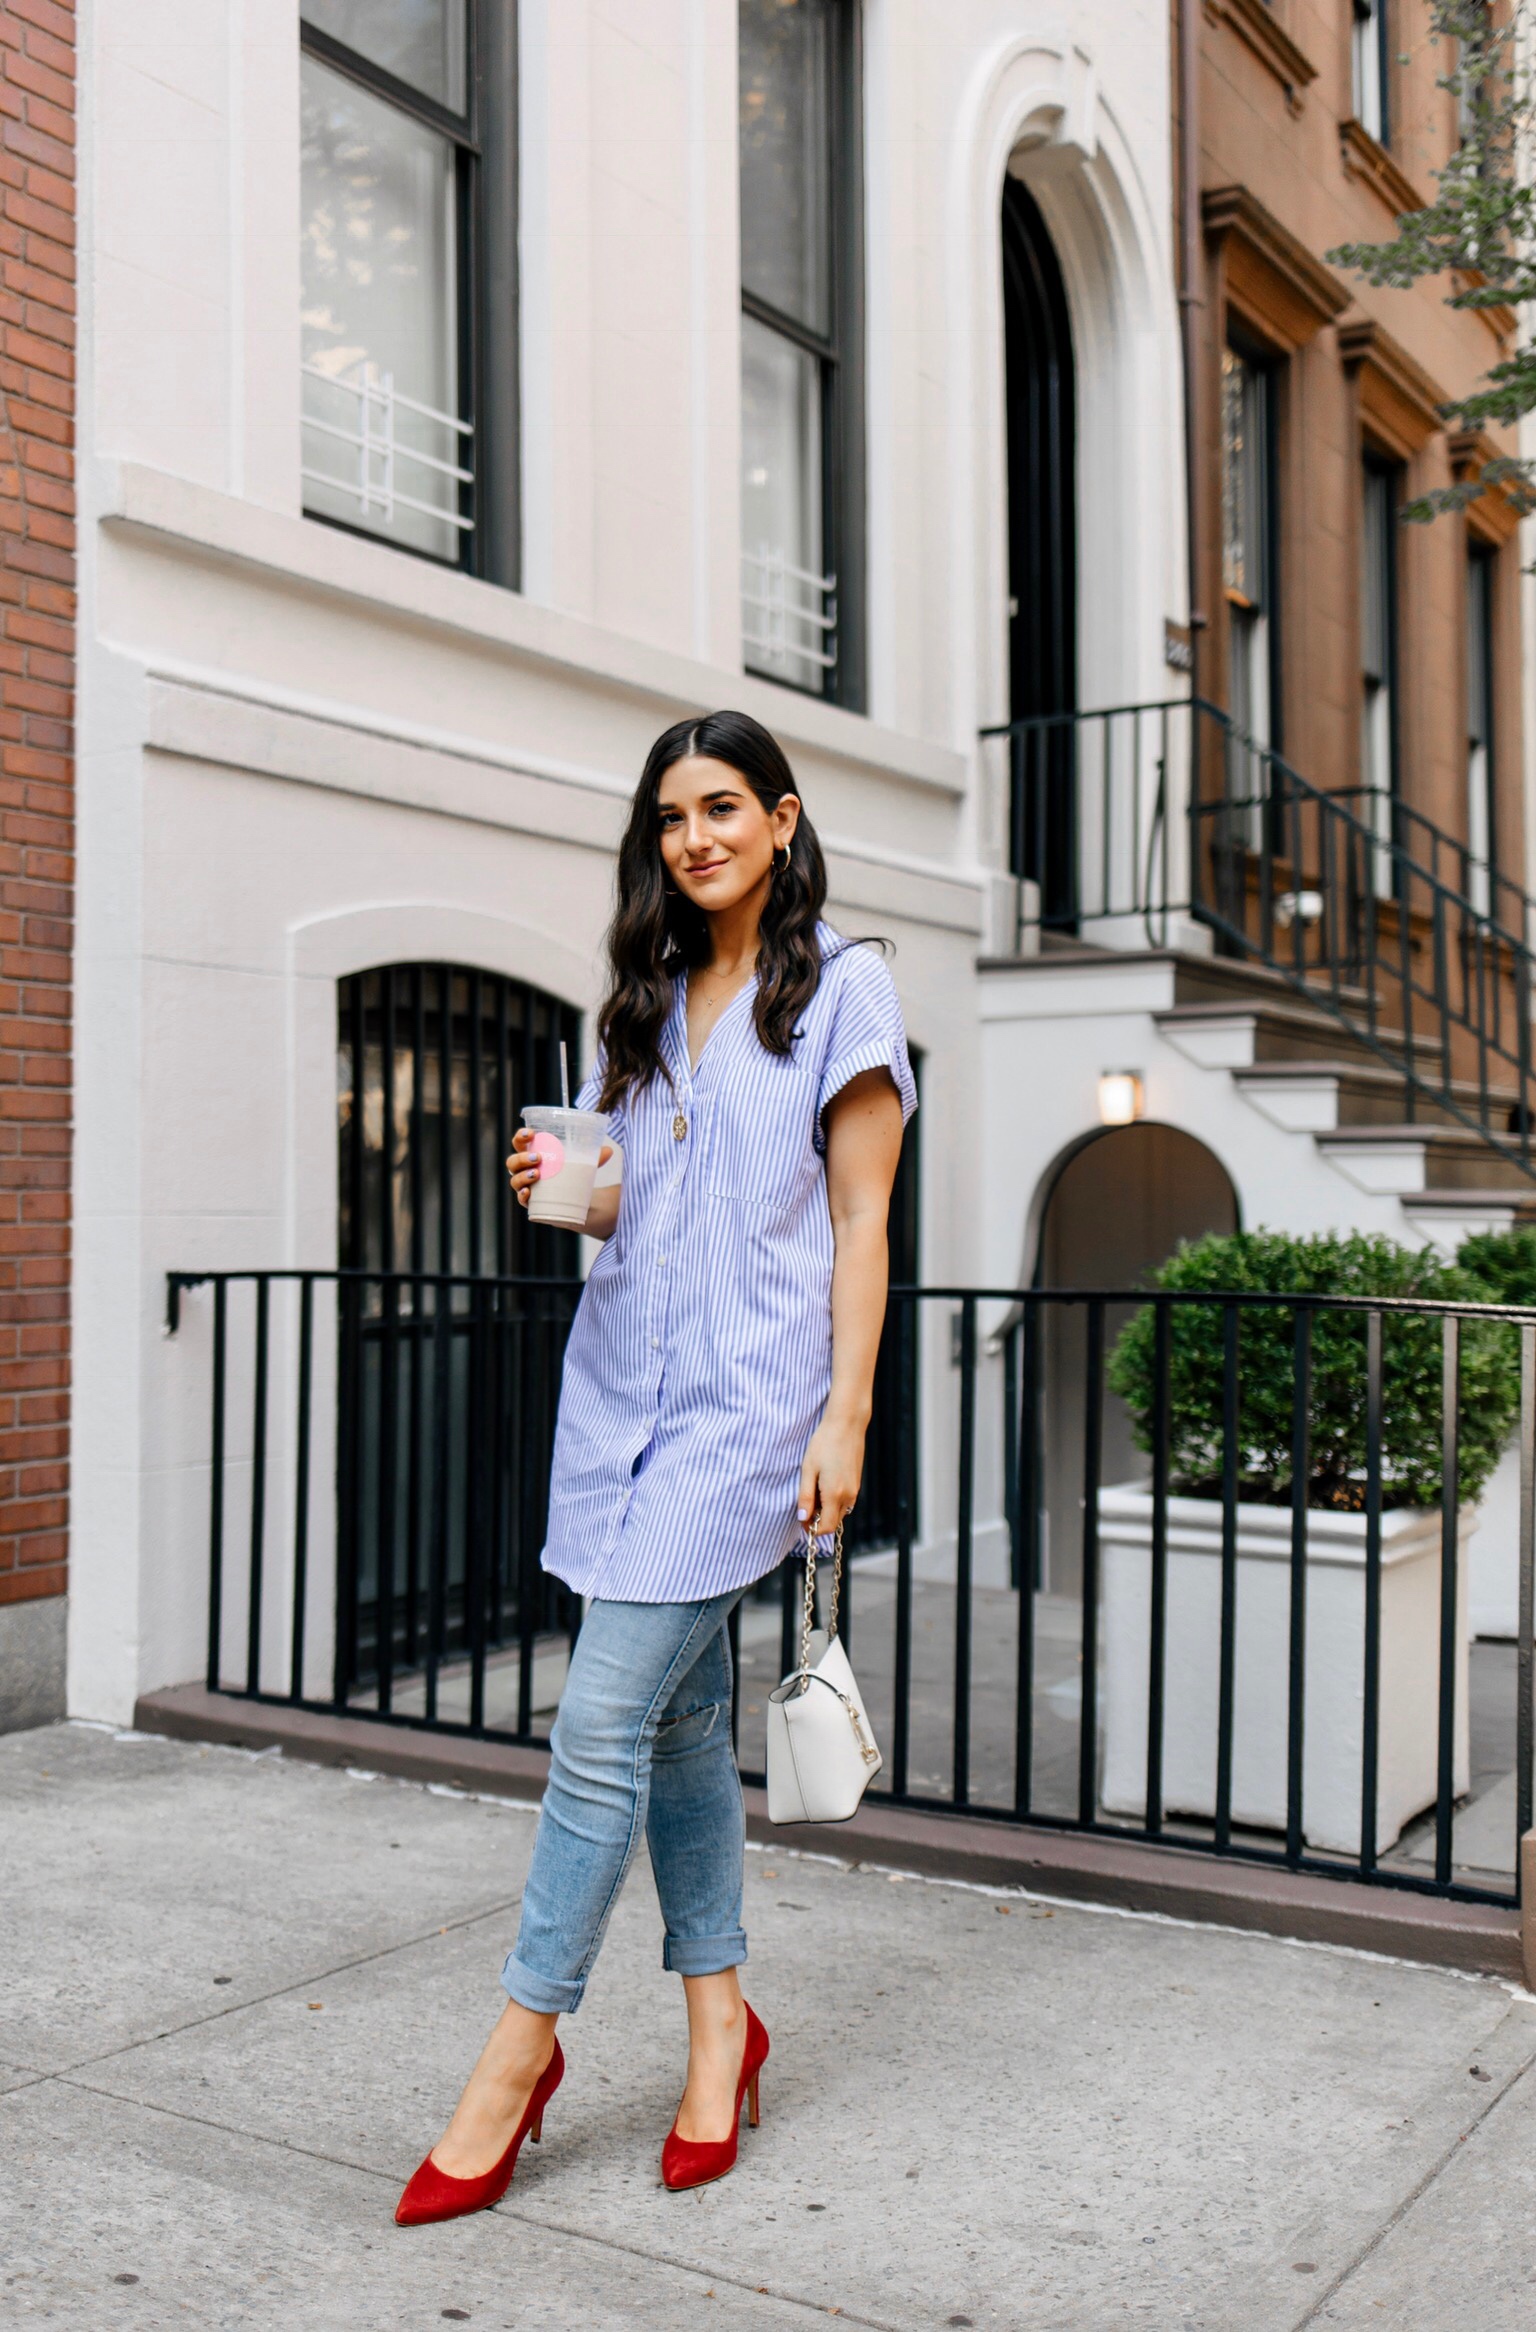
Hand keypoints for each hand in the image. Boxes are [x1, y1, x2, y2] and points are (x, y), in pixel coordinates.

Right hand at [506, 1128, 613, 1210]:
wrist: (577, 1202)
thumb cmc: (573, 1176)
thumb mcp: (584, 1165)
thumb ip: (595, 1158)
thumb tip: (609, 1150)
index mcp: (533, 1155)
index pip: (519, 1143)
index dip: (520, 1137)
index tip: (531, 1133)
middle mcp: (525, 1171)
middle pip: (512, 1162)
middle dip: (522, 1158)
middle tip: (538, 1157)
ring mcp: (527, 1187)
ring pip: (515, 1180)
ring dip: (523, 1175)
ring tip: (537, 1173)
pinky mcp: (532, 1203)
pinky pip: (521, 1200)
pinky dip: (523, 1196)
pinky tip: (529, 1192)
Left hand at [796, 1415, 864, 1536]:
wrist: (847, 1425)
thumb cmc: (824, 1443)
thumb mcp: (808, 1469)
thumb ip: (805, 1496)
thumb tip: (802, 1518)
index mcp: (835, 1494)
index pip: (826, 1528)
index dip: (813, 1530)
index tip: (801, 1521)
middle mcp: (849, 1496)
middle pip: (834, 1522)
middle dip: (819, 1520)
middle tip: (804, 1506)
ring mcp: (855, 1490)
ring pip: (840, 1512)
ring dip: (826, 1511)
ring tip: (813, 1491)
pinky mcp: (857, 1483)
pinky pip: (846, 1502)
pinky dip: (834, 1502)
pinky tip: (824, 1485)